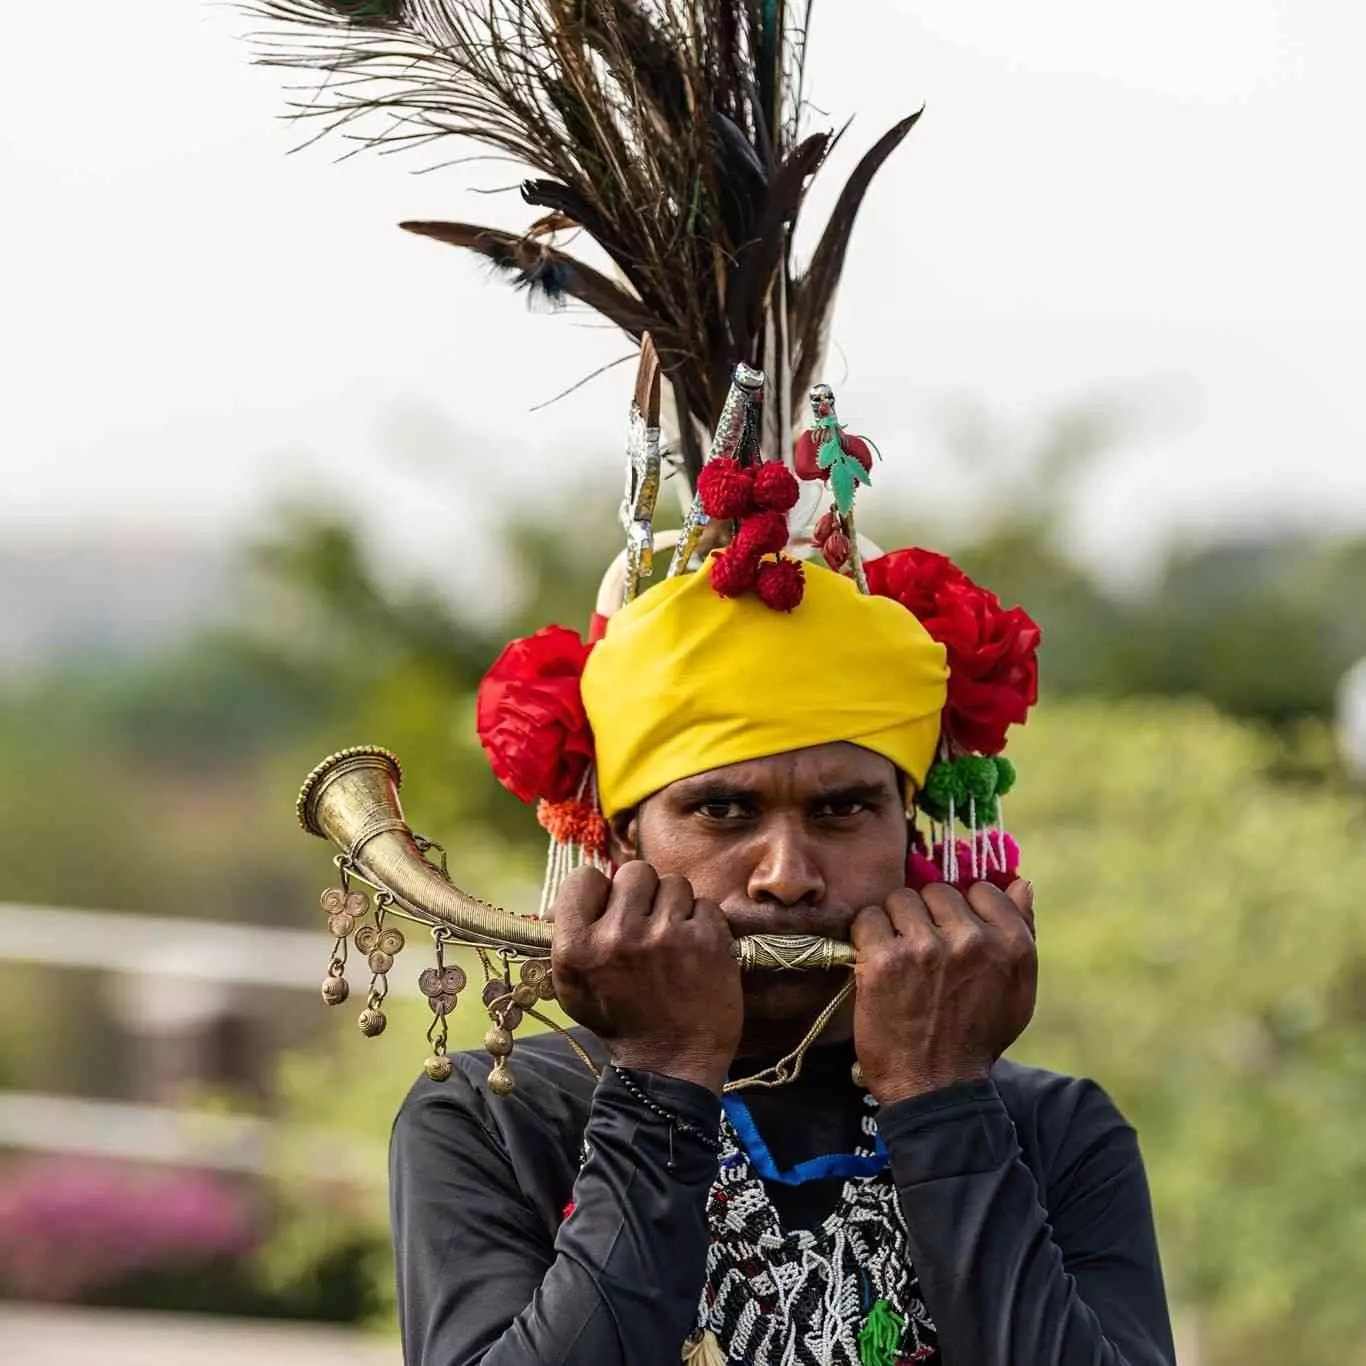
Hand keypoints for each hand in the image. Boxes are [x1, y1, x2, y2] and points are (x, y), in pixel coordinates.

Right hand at [550, 861, 742, 1093]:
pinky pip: (705, 903)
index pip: (584, 877)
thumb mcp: (574, 987)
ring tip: (673, 939)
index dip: (601, 890)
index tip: (611, 908)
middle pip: (635, 872)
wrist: (671, 1064)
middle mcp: (618, 936)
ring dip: (675, 906)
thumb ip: (570, 936)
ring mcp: (665, 936)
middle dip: (643, 894)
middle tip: (647, 922)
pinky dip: (702, 922)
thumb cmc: (622, 1023)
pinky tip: (695, 950)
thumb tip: (580, 890)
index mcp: (577, 948)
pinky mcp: (707, 940)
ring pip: (674, 883)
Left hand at [850, 879, 1036, 1105]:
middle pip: (935, 891)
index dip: (961, 909)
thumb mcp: (1018, 990)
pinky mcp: (885, 959)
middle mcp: (971, 940)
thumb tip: (1021, 884)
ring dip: (895, 924)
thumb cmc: (977, 1038)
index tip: (951, 933)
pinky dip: (867, 938)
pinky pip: (869, 918)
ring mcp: (926, 947)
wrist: (935, 1087)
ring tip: (900, 959)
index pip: (980, 889)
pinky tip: (877, 964)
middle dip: (926, 916)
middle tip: (922, 951)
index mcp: (1011, 944)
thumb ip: (1022, 933)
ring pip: (900, 900)